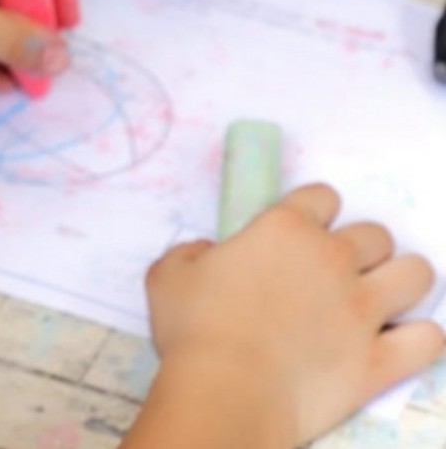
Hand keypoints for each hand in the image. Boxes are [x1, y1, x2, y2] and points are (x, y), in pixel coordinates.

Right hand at [145, 184, 442, 444]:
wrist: (226, 391)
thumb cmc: (192, 330)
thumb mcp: (167, 276)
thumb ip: (188, 254)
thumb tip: (204, 254)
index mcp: (283, 230)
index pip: (322, 196)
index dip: (315, 210)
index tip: (302, 230)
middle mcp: (332, 259)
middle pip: (376, 234)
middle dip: (361, 248)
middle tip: (335, 273)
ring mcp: (363, 309)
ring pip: (417, 275)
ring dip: (402, 281)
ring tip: (379, 298)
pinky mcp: (379, 358)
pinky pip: (427, 339)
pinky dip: (418, 338)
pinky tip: (398, 341)